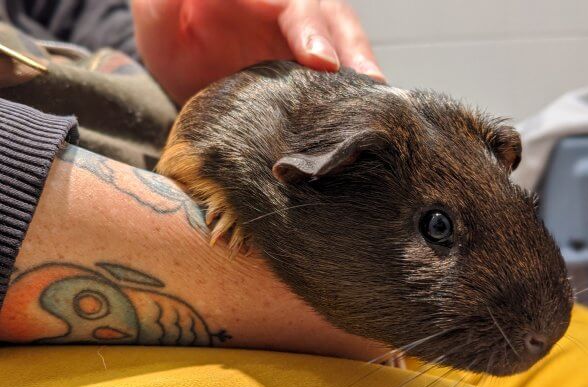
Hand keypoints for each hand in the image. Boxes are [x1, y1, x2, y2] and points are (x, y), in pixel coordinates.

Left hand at [131, 0, 383, 104]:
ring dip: (360, 77)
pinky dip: (347, 101)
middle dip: (353, 52)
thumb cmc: (169, 32)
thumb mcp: (157, 17)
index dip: (310, 30)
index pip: (293, 5)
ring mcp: (303, 41)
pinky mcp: (307, 71)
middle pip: (333, 21)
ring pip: (344, 49)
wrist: (181, 62)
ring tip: (377, 108)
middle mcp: (290, 12)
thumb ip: (163, 5)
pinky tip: (358, 123)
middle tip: (371, 84)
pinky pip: (334, 83)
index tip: (322, 63)